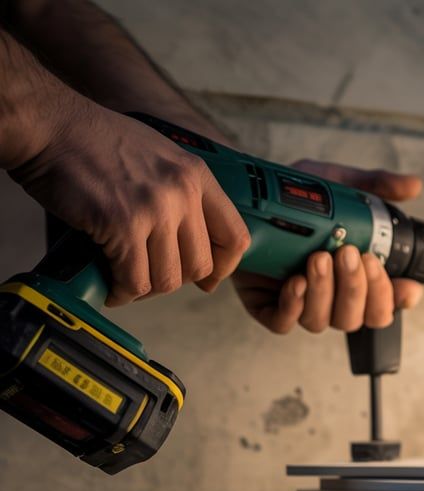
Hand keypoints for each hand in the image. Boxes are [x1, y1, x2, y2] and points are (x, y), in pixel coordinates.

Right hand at [9, 96, 250, 305]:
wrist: (50, 126)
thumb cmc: (95, 143)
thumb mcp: (158, 156)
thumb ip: (181, 193)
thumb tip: (192, 240)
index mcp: (196, 175)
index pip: (235, 236)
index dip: (224, 266)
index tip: (208, 279)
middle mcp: (183, 193)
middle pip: (200, 265)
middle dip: (175, 279)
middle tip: (150, 276)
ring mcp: (155, 209)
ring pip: (168, 279)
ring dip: (146, 289)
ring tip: (127, 282)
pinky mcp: (122, 225)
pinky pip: (134, 280)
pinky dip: (123, 293)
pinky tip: (113, 288)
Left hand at [233, 161, 423, 333]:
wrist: (247, 196)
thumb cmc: (296, 196)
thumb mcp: (338, 184)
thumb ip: (376, 185)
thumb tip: (413, 185)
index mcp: (356, 277)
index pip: (387, 303)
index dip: (399, 299)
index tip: (407, 284)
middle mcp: (333, 297)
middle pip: (358, 318)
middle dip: (359, 288)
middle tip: (351, 254)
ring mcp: (302, 305)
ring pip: (324, 321)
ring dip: (327, 292)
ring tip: (319, 258)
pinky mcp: (269, 307)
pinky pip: (284, 323)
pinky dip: (293, 306)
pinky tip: (297, 282)